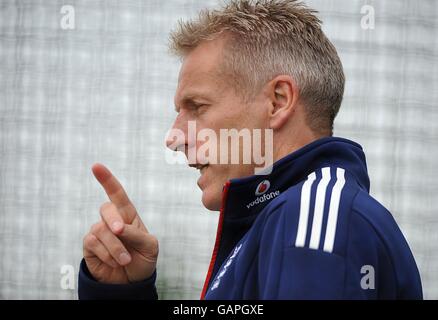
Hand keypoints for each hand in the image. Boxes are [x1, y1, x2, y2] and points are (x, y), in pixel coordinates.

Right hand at [83, 163, 158, 283]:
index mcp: (129, 215)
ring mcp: (99, 232)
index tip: (96, 166)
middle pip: (106, 209)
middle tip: (120, 231)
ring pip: (101, 230)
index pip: (118, 194)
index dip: (107, 180)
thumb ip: (136, 234)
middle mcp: (112, 220)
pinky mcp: (90, 245)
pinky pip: (93, 243)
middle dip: (114, 220)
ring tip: (125, 260)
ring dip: (115, 247)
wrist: (132, 282)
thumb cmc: (143, 259)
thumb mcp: (149, 246)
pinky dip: (106, 254)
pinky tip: (114, 262)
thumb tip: (118, 229)